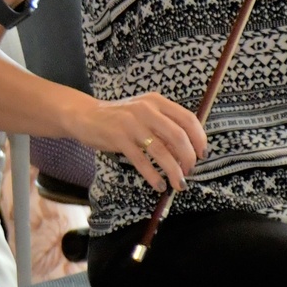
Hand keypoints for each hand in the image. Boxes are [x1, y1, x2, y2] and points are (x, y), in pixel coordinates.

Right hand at [70, 92, 206, 192]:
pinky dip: (153, 175)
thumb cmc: (118, 117)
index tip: (202, 155)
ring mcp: (131, 123)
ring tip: (179, 183)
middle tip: (190, 171)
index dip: (199, 139)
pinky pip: (141, 160)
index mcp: (156, 102)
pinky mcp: (118, 138)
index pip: (188, 119)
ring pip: (161, 151)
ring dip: (174, 170)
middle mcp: (146, 110)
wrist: (84, 115)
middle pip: (178, 136)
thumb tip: (187, 150)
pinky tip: (159, 184)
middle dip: (189, 158)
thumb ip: (163, 125)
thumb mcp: (143, 113)